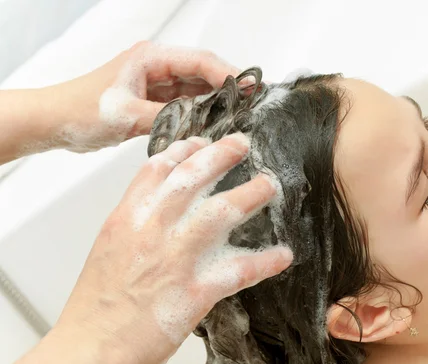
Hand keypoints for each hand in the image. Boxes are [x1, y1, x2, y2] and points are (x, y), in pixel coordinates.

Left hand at [47, 41, 239, 151]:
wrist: (55, 121)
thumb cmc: (80, 110)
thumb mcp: (126, 115)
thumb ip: (166, 117)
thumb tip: (201, 122)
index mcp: (150, 59)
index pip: (199, 61)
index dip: (228, 73)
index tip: (249, 87)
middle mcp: (156, 67)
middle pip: (202, 72)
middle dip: (228, 86)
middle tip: (253, 102)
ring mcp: (156, 84)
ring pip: (196, 89)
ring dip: (216, 101)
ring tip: (239, 113)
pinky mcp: (153, 101)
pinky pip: (185, 104)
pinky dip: (200, 113)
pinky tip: (214, 123)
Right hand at [54, 134, 291, 363]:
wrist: (90, 348)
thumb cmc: (95, 306)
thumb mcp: (109, 250)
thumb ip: (137, 226)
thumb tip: (161, 213)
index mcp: (128, 219)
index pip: (157, 170)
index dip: (183, 150)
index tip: (201, 142)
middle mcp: (153, 230)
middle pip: (192, 179)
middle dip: (220, 156)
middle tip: (242, 144)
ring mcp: (176, 259)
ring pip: (220, 213)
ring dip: (250, 196)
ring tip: (269, 185)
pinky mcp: (196, 291)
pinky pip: (239, 270)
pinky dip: (264, 261)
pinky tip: (282, 255)